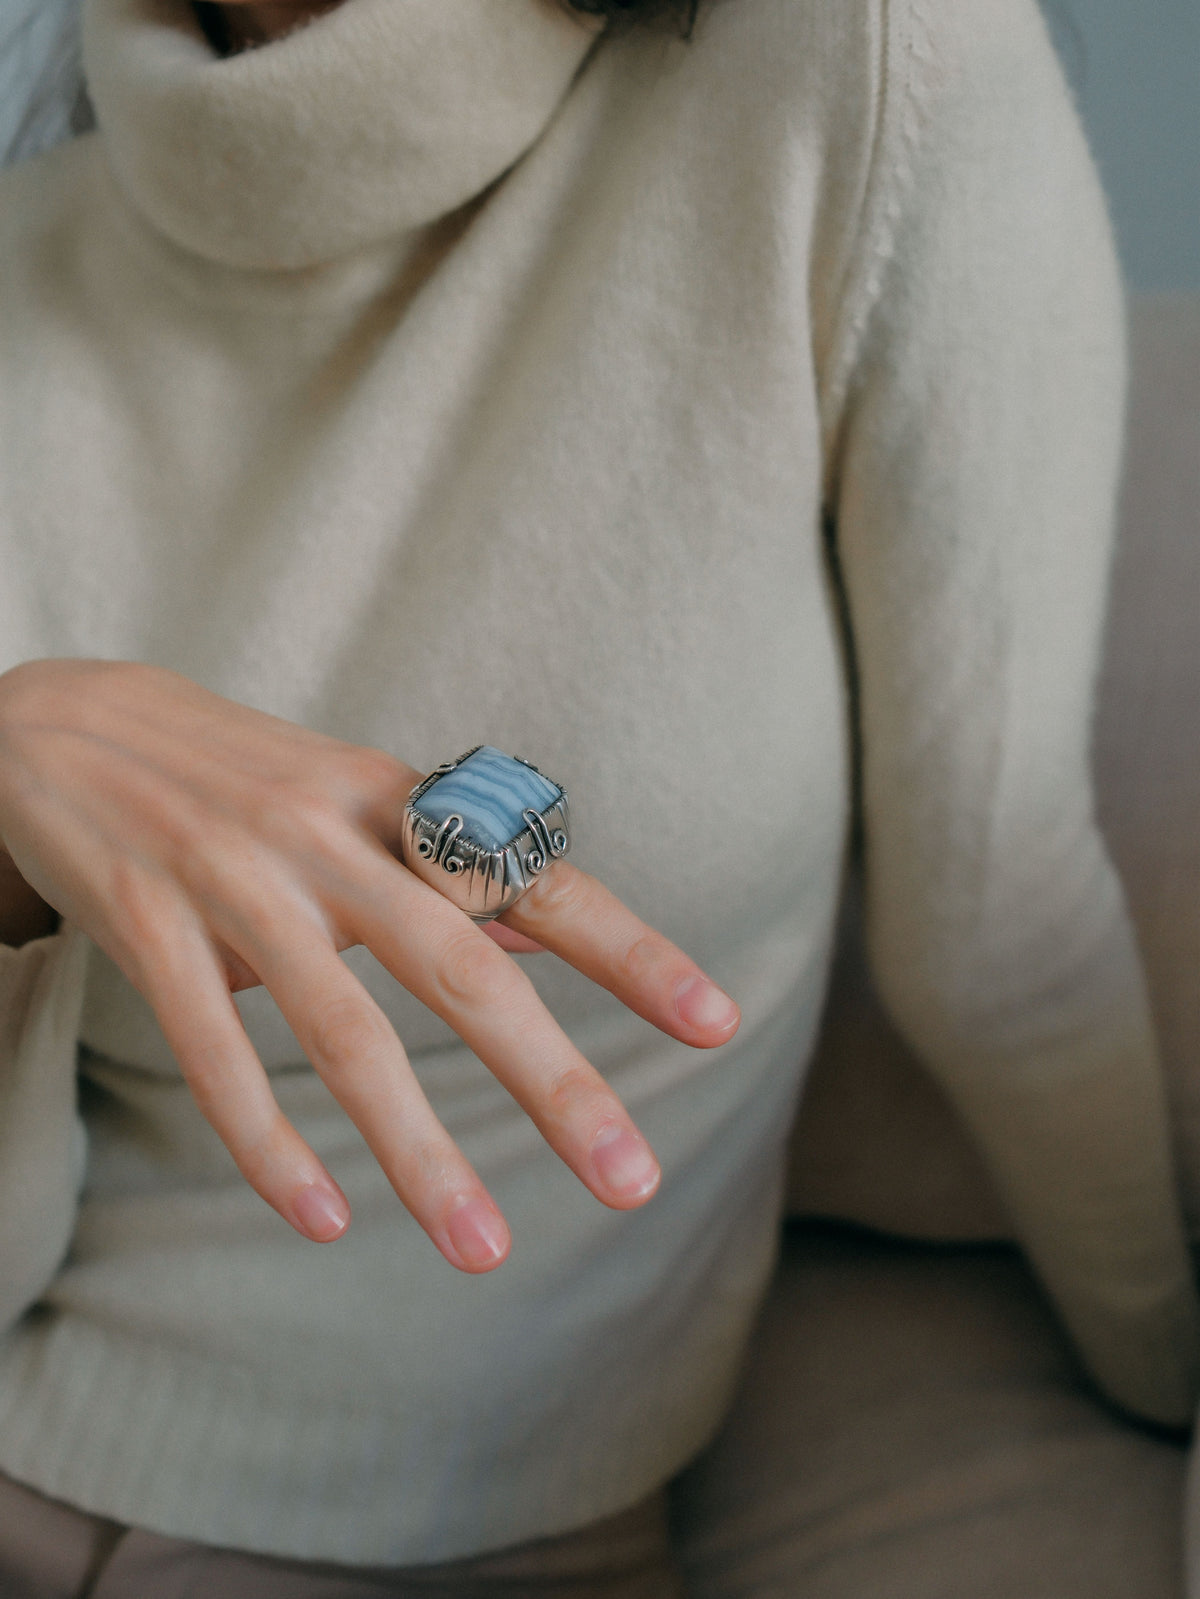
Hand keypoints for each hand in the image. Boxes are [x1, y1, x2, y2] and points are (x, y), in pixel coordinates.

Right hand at [0, 660, 739, 1270]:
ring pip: (343, 1030)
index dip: (629, 950)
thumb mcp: (356, 796)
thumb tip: (540, 940)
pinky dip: (268, 1143)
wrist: (69, 723)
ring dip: (419, 1150)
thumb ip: (443, 869)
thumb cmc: (242, 774)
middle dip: (554, 1080)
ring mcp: (235, 879)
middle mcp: (329, 838)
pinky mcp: (146, 923)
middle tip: (633, 1181)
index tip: (716, 1022)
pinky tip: (322, 1219)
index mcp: (396, 803)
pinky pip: (215, 1050)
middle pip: (461, 971)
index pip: (533, 879)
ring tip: (484, 1251)